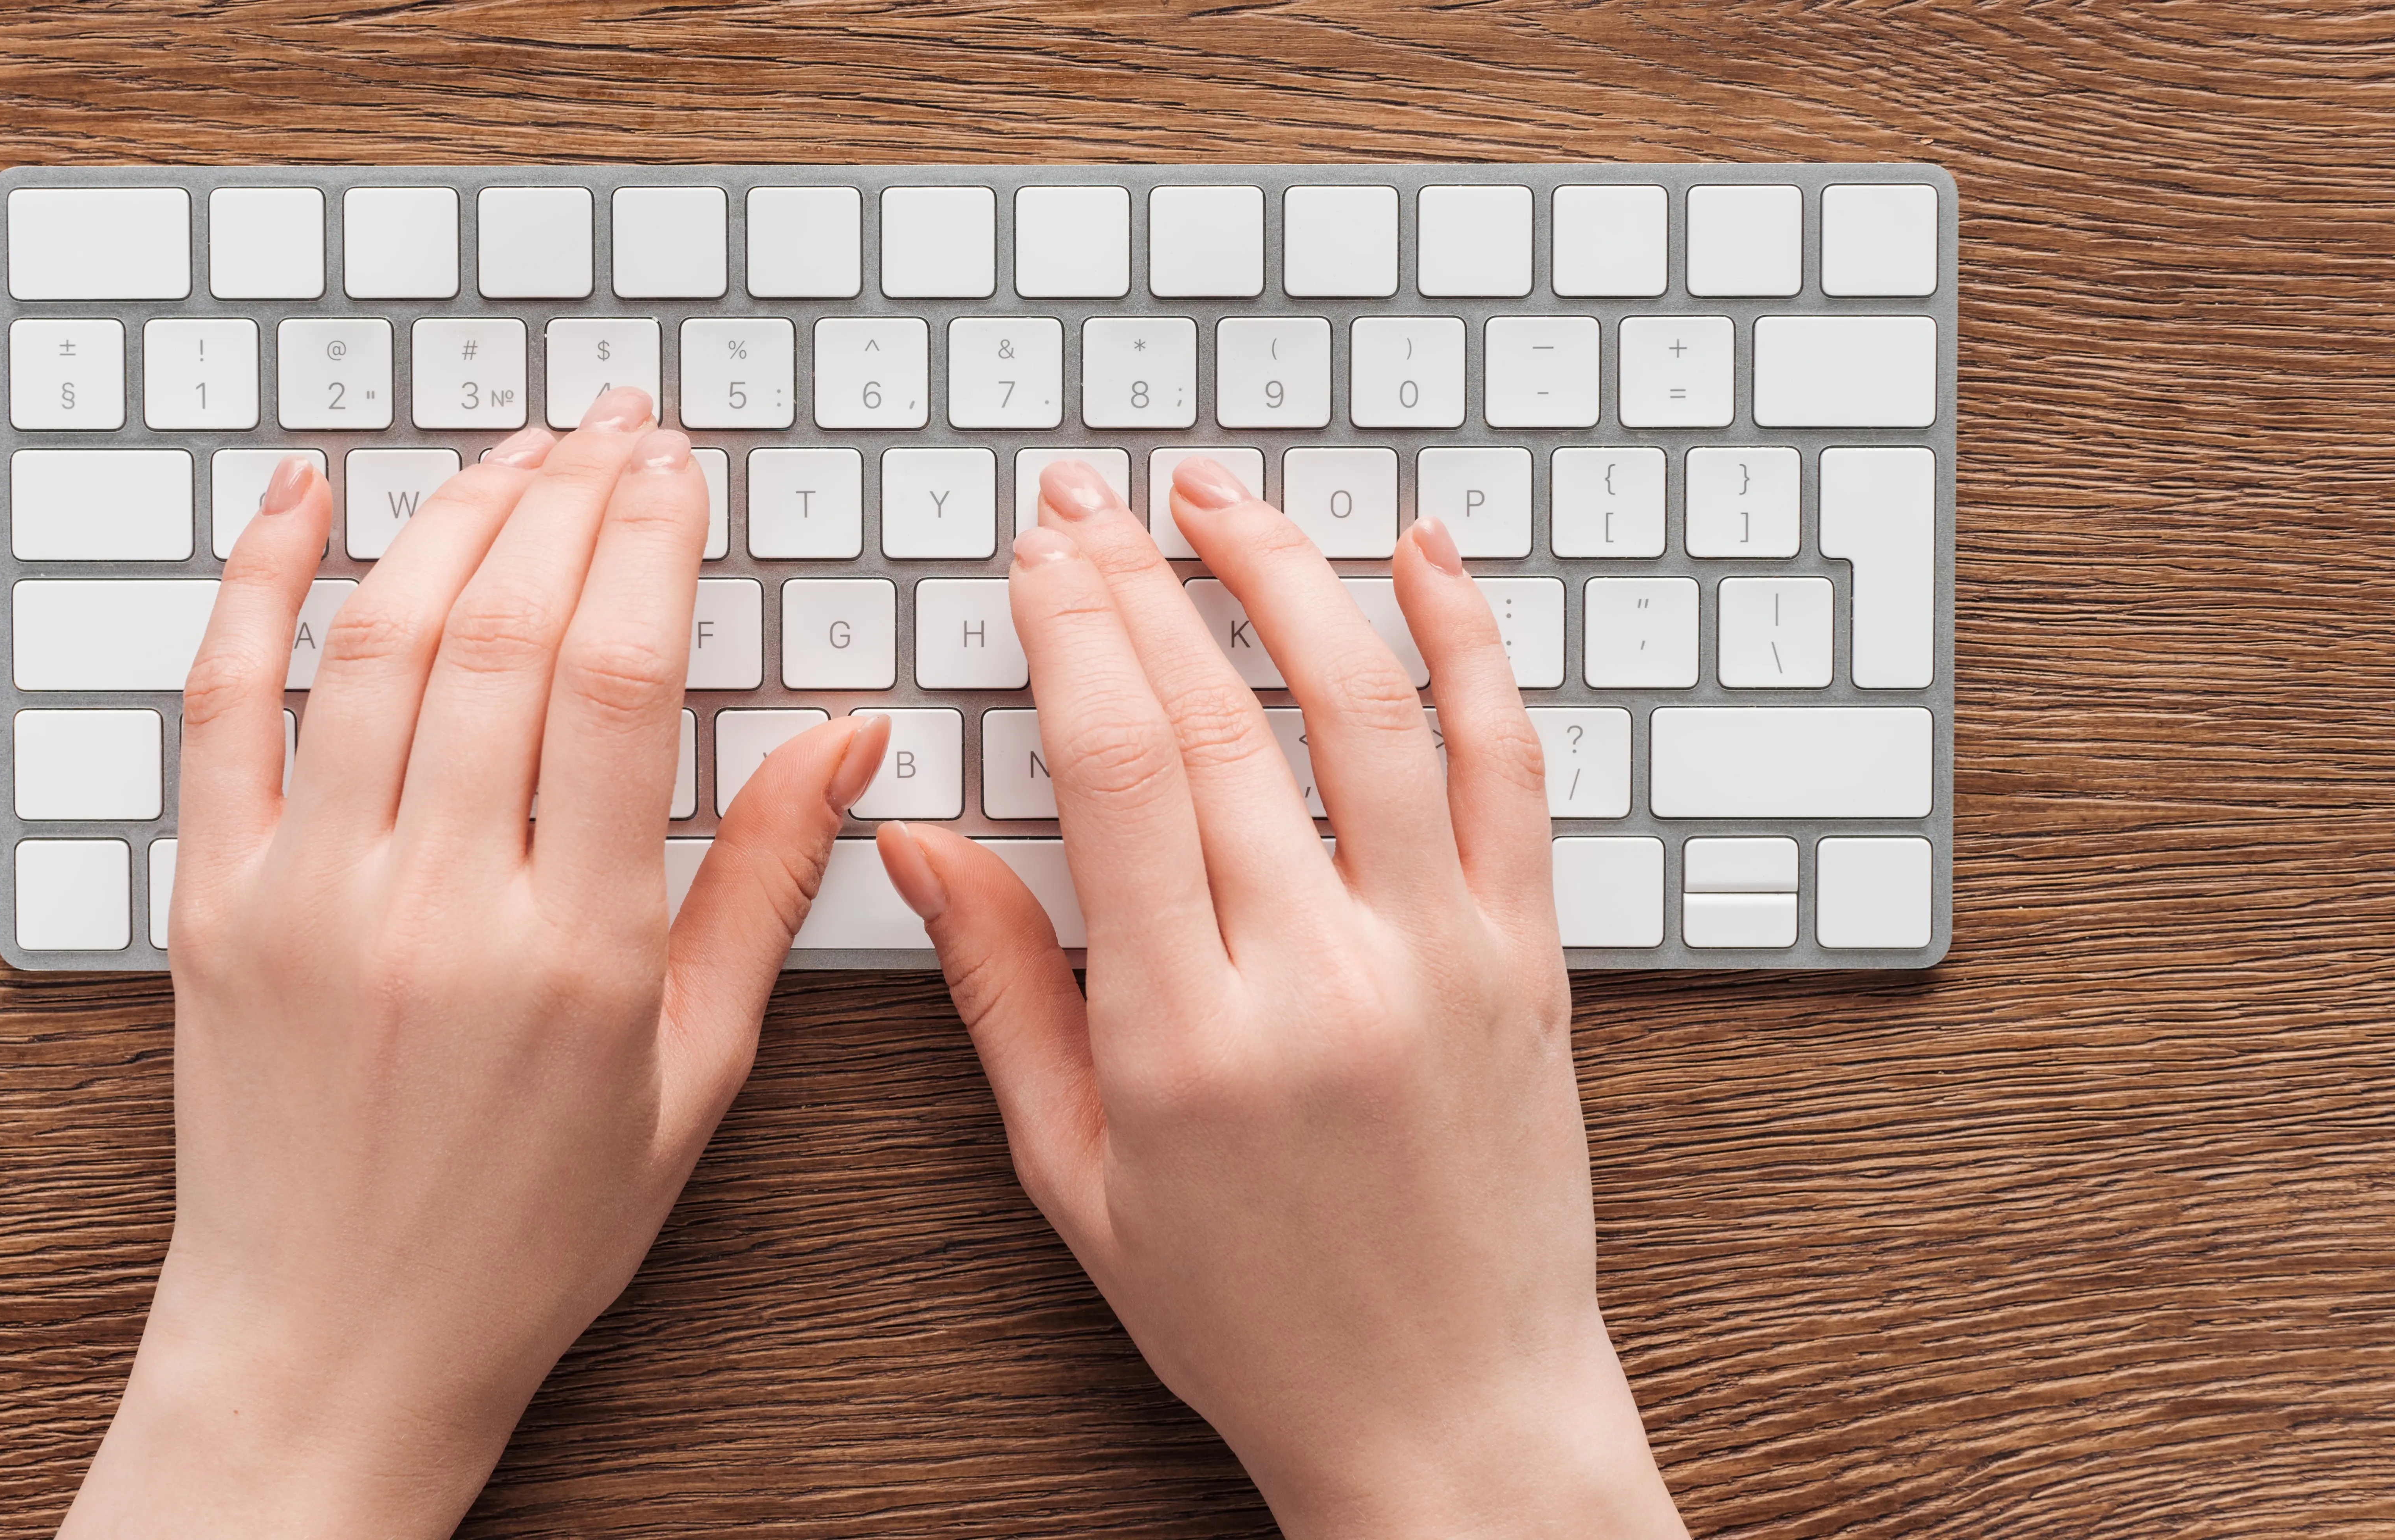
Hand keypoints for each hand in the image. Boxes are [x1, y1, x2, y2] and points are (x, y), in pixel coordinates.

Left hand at [59, 388, 889, 1539]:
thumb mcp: (691, 1079)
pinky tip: (307, 498)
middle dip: (570, 496)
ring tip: (514, 452)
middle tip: (612, 425)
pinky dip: (258, 584)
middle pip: (505, 631)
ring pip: (380, 642)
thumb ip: (759, 891)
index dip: (650, 543)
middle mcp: (435, 901)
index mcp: (575, 949)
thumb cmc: (526, 1232)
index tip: (675, 469)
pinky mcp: (211, 902)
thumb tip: (843, 739)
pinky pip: (219, 705)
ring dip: (455, 517)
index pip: (616, 677)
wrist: (338, 1344)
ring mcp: (307, 892)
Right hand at [875, 459, 1685, 1537]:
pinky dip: (1469, 645)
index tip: (1038, 557)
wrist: (1448, 1410)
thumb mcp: (1079, 1179)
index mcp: (1190, 1035)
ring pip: (1367, 705)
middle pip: (1220, 716)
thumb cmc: (1253, 1315)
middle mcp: (1322, 974)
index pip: (1118, 768)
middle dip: (1140, 579)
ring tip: (1221, 498)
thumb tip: (921, 844)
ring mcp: (1442, 954)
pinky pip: (1510, 765)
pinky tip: (1422, 560)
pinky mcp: (1529, 957)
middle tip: (1089, 501)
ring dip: (1288, 574)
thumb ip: (1003, 995)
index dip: (1071, 632)